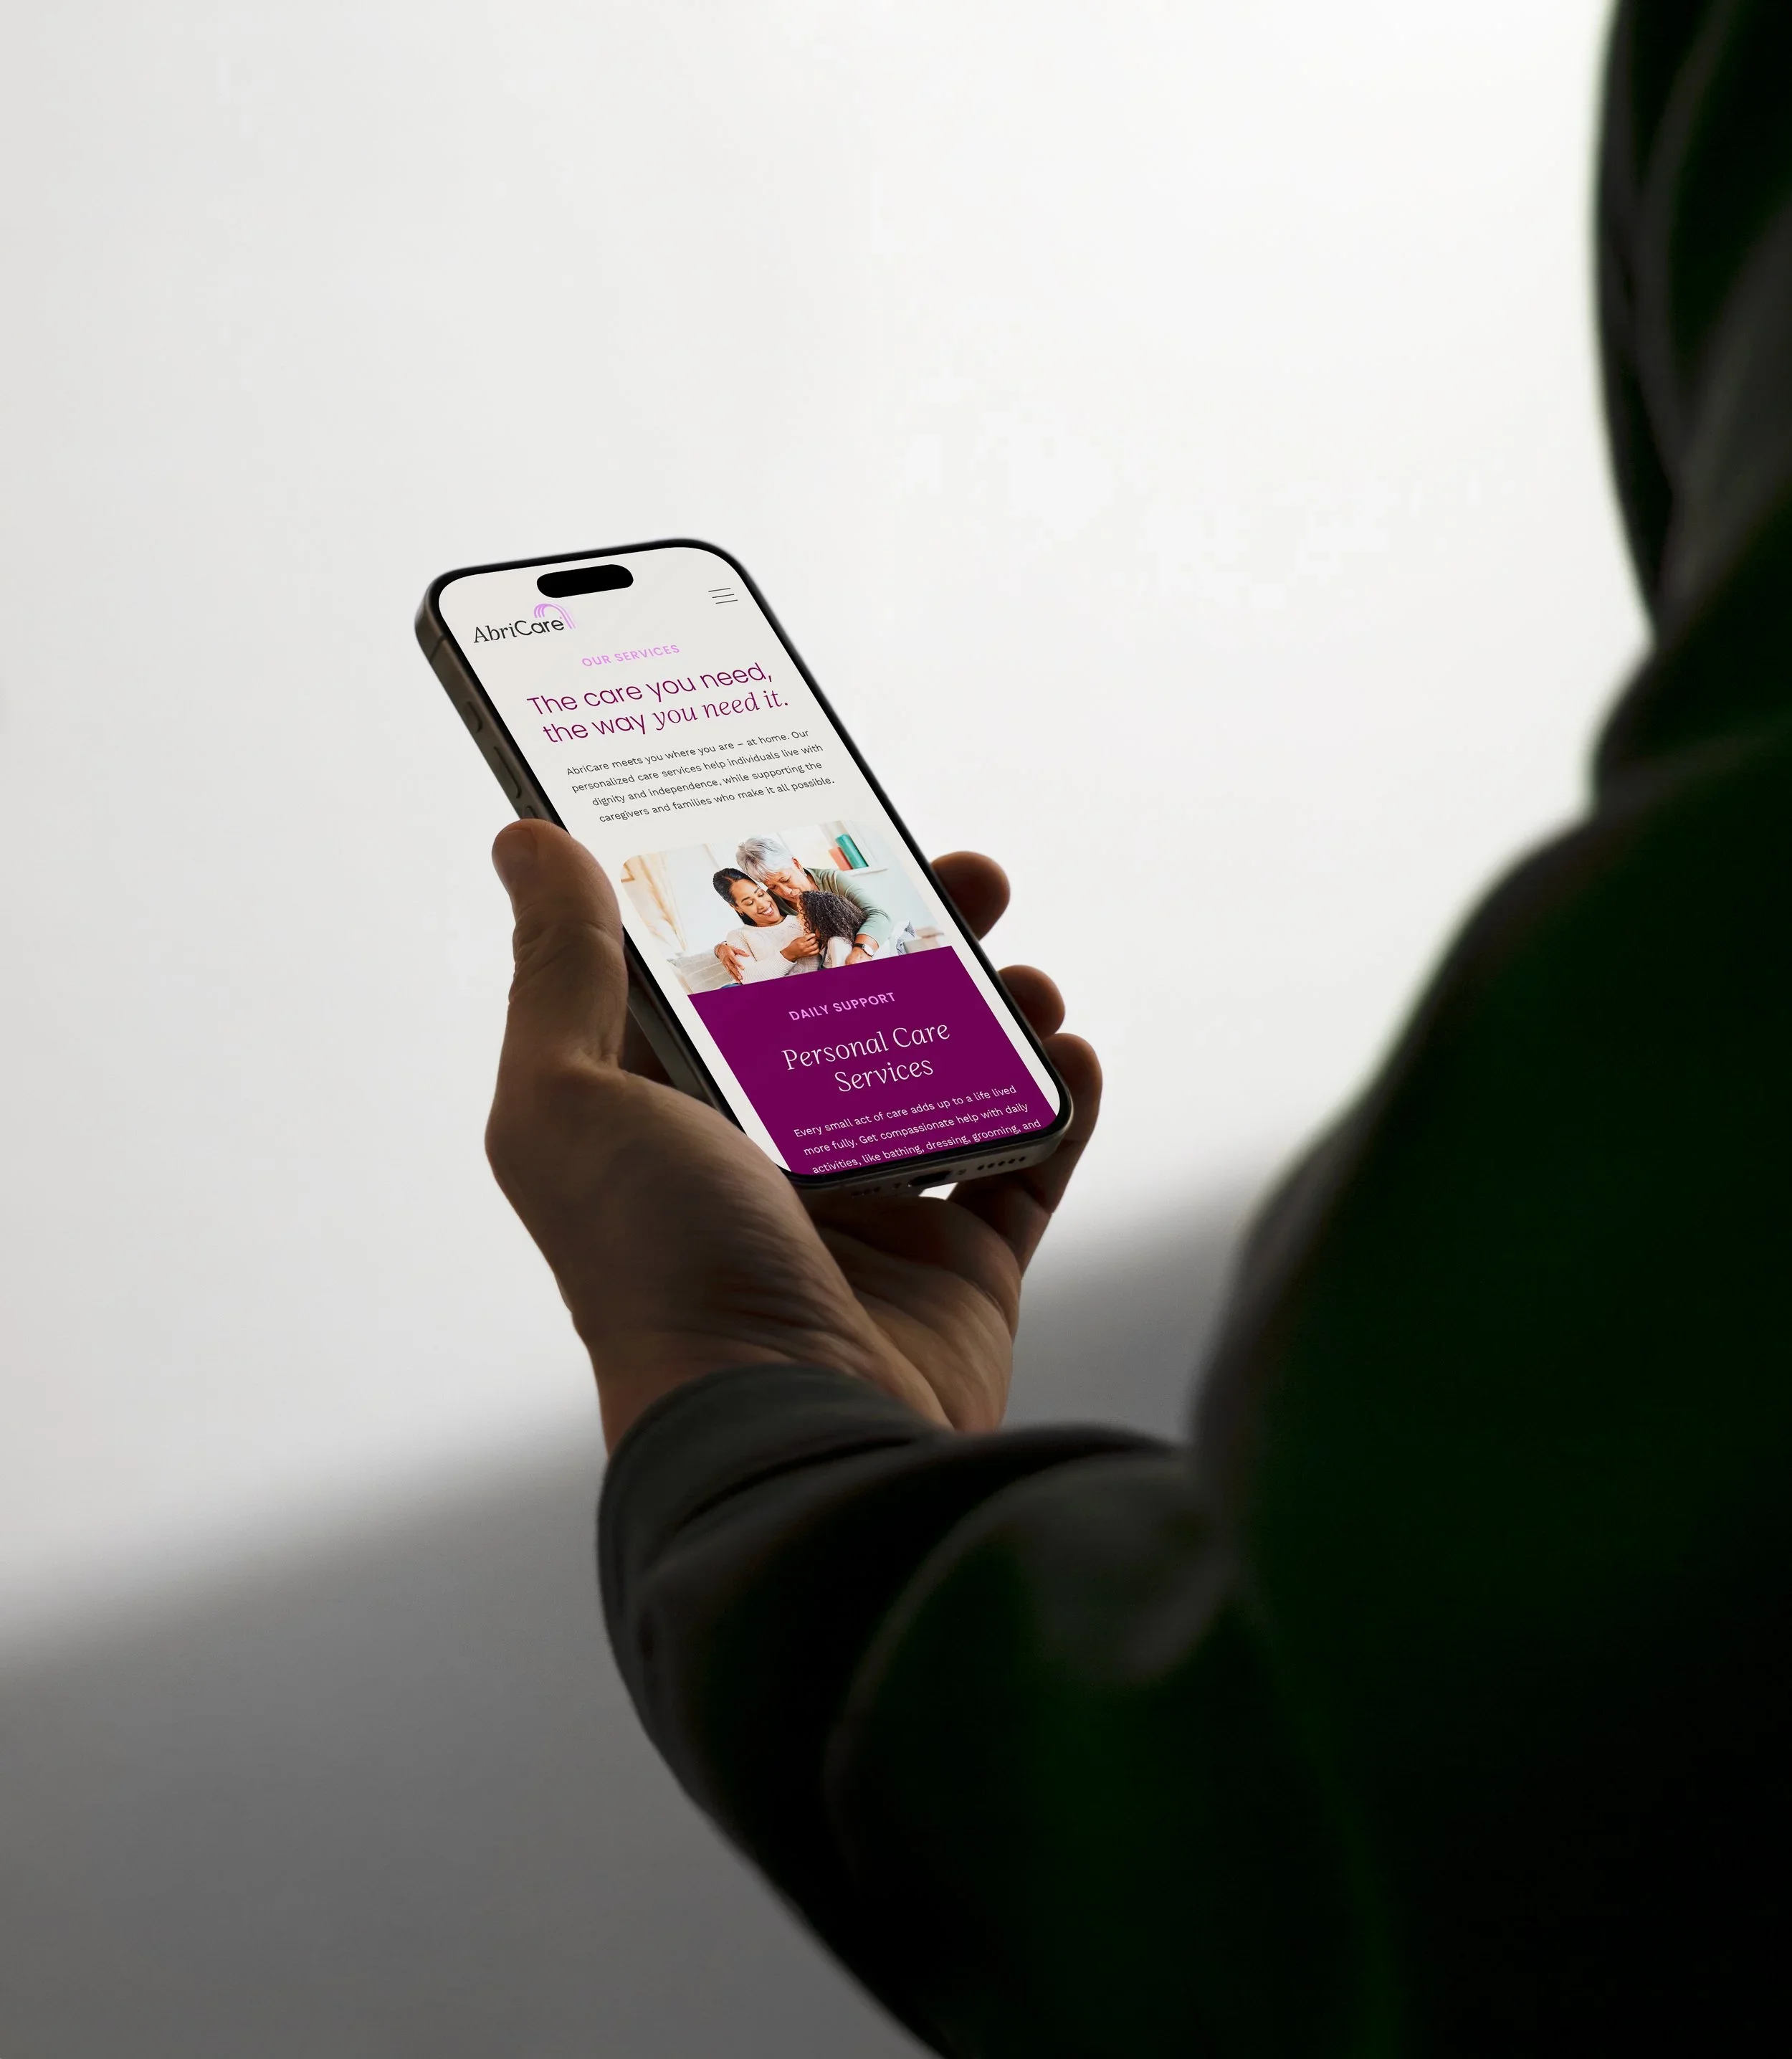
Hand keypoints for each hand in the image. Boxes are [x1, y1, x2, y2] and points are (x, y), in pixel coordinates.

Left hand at [486, 824, 1099, 1448]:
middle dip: (918, 933)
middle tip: (966, 877)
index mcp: (676, 1114)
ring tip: (1023, 980)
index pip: (731, 975)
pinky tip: (1067, 1054)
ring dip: (997, 1008)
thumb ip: (559, 967)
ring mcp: (875, 1212)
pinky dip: (1059, 1100)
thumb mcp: (569, 1100)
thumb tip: (525, 838)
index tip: (824, 816)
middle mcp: (773, 1158)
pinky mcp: (962, 1264)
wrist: (784, 1427)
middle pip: (857, 1010)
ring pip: (951, 1073)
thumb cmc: (657, 1266)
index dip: (777, 893)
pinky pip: (1029, 1160)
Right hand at [715, 938, 746, 981]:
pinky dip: (733, 976)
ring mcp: (725, 964)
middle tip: (741, 977)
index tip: (743, 968)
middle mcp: (727, 961)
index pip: (734, 960)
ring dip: (734, 977)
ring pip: (730, 971)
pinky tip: (737, 980)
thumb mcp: (734, 948)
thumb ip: (741, 952)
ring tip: (739, 981)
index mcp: (729, 955)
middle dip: (736, 973)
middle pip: (731, 968)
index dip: (738, 964)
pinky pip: (729, 972)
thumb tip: (748, 955)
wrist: (719, 950)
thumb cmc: (727, 949)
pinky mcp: (725, 967)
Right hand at [781, 929, 821, 961]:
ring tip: (816, 942)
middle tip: (814, 938)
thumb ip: (804, 937)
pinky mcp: (808, 955)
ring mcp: (806, 951)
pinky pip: (816, 952)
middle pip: (812, 941)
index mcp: (800, 941)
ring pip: (815, 947)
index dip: (812, 935)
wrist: (791, 953)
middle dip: (815, 939)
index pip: (808, 937)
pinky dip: (817, 949)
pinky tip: (816, 947)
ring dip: (817, 944)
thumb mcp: (797, 939)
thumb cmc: (793, 946)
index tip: (813, 934)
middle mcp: (803, 946)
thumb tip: (811, 935)